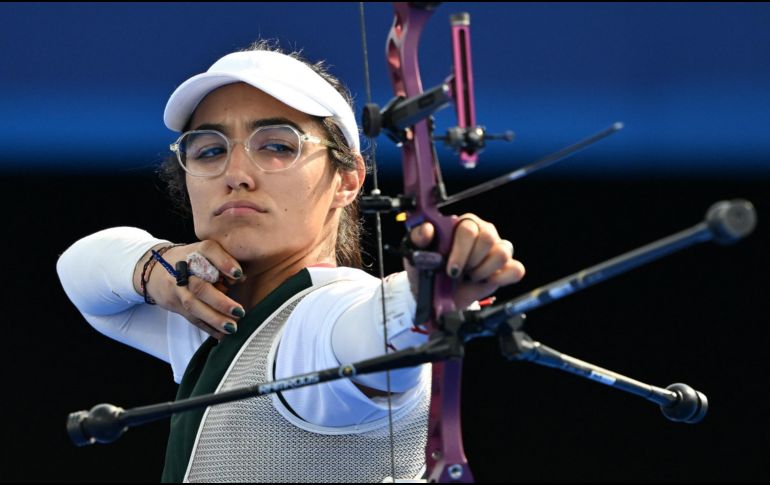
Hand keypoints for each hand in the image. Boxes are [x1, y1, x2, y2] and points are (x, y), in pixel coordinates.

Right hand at [135, 240, 245, 339]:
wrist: (155, 269)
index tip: (238, 275)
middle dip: (220, 301)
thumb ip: (224, 262)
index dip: (223, 262)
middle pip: (199, 286)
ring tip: (232, 327)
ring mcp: (177, 288)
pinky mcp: (174, 304)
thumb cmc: (191, 261)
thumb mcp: (206, 254)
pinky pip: (192, 318)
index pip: (208, 251)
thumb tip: (241, 278)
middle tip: (239, 311)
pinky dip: (208, 327)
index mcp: (196, 251)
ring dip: (214, 318)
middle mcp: (183, 269)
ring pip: (194, 305)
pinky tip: (222, 334)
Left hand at [406, 213, 524, 309]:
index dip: (461, 251)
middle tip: (460, 272)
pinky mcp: (506, 268)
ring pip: (502, 253)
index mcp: (463, 224)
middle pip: (489, 238)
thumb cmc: (428, 269)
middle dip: (472, 261)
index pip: (469, 230)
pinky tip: (485, 281)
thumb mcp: (417, 253)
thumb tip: (428, 229)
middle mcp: (483, 232)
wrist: (436, 295)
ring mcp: (497, 249)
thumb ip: (419, 237)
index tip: (451, 269)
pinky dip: (501, 279)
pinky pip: (516, 269)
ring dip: (483, 271)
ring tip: (470, 276)